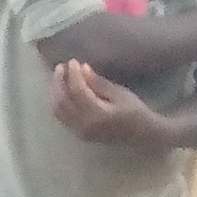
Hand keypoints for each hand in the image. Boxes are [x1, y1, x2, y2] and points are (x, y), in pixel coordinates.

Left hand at [52, 58, 177, 149]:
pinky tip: (60, 90)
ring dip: (55, 92)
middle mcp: (84, 125)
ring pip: (58, 110)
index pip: (78, 92)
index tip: (72, 62)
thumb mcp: (119, 93)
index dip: (73, 75)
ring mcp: (79, 131)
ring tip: (59, 76)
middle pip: (63, 101)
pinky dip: (57, 102)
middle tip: (61, 66)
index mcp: (98, 115)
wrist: (141, 134)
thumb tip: (82, 68)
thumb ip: (98, 82)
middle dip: (59, 82)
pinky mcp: (78, 133)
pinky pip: (61, 117)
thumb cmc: (134, 111)